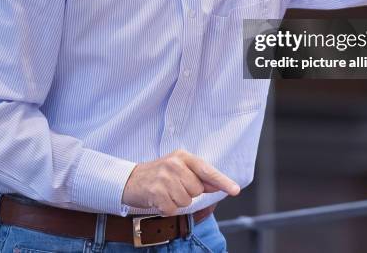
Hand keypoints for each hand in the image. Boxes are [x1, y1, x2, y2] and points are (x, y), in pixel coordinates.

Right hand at [122, 149, 239, 215]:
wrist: (131, 180)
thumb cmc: (160, 174)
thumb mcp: (179, 169)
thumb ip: (199, 176)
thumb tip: (218, 185)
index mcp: (183, 156)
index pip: (207, 169)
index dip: (222, 181)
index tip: (235, 190)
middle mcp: (174, 164)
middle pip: (197, 189)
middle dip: (188, 192)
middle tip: (175, 186)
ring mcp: (164, 177)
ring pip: (186, 201)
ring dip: (177, 201)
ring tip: (167, 192)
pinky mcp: (156, 192)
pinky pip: (173, 209)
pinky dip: (167, 208)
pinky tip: (160, 199)